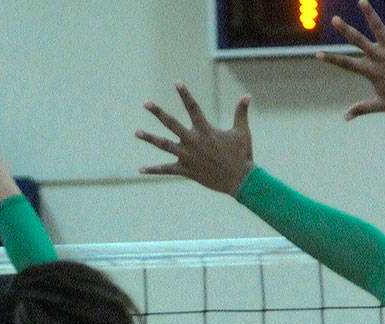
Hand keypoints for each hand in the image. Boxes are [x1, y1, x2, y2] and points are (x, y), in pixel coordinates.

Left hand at [136, 83, 254, 196]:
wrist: (239, 180)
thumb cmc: (242, 155)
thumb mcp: (242, 131)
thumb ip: (241, 113)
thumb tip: (247, 96)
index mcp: (205, 130)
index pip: (193, 107)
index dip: (185, 94)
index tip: (177, 82)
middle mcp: (193, 141)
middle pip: (171, 124)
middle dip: (158, 112)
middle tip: (146, 103)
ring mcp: (187, 156)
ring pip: (164, 145)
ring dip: (149, 138)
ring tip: (136, 132)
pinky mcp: (186, 171)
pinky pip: (166, 170)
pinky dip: (153, 170)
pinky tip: (140, 169)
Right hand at [319, 0, 384, 121]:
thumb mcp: (379, 104)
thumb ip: (361, 108)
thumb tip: (345, 118)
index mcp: (370, 71)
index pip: (346, 64)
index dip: (331, 59)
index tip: (318, 54)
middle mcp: (379, 57)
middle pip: (359, 41)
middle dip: (345, 30)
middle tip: (335, 19)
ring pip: (378, 29)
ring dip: (369, 14)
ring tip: (361, 1)